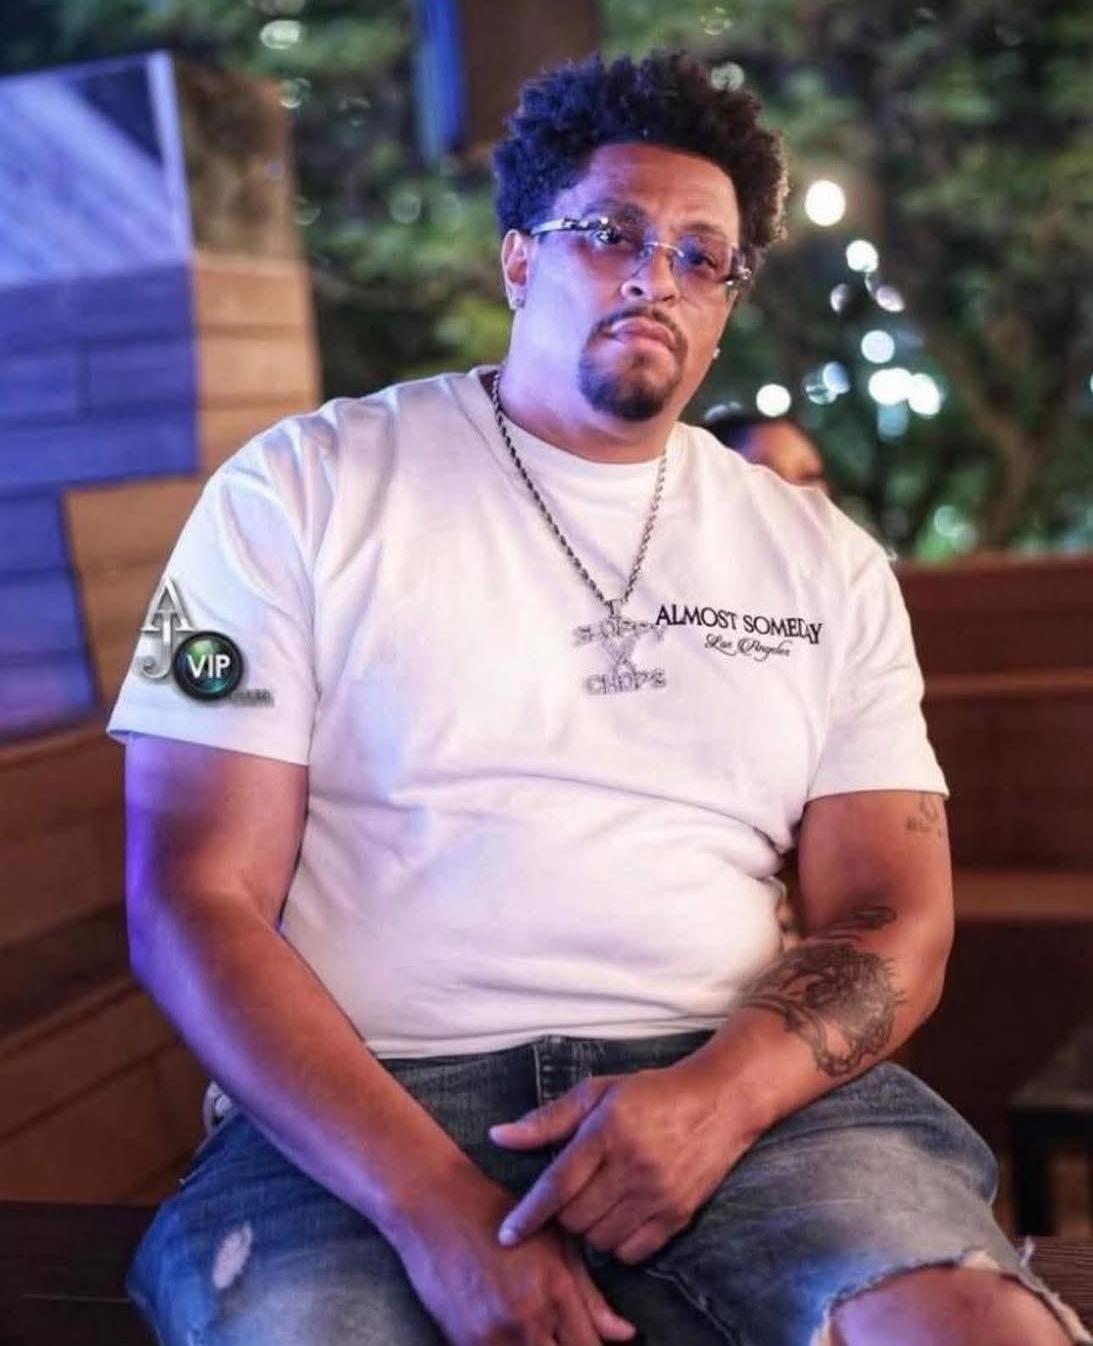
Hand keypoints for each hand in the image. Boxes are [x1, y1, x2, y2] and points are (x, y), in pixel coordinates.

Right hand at [392, 1168, 636, 1344]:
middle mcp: (526, 1320)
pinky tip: (521, 1338)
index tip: (598, 1345)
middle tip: (568, 1338)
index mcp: (554, 1290)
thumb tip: (624, 1335)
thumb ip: (590, 1295)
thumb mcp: (552, 1242)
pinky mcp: (463, 1343)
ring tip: (545, 1335)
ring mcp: (491, 1337)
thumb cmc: (498, 1214)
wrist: (432, 1205)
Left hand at [488, 1062, 744, 1264]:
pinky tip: (619, 1218)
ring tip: (597, 1203)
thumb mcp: (597, 1092)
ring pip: (601, 1240)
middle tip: (572, 1194)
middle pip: (576, 1218)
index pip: (558, 1183)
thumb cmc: (651, 1094)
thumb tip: (499, 1136)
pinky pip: (632, 1252)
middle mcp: (633, 1165)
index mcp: (607, 1131)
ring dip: (589, 1230)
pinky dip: (618, 1243)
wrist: (719, 1102)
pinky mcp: (679, 1215)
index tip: (506, 1235)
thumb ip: (548, 1118)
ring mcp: (659, 1194)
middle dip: (563, 1214)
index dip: (529, 1214)